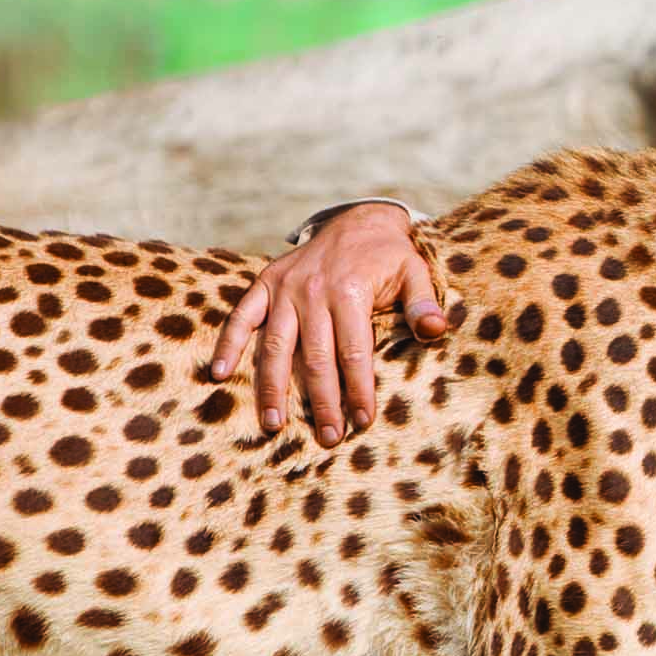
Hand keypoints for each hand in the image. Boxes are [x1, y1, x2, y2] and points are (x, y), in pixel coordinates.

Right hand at [205, 203, 448, 443]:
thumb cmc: (390, 256)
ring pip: (276, 346)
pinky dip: (229, 343)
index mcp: (350, 291)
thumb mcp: (416, 272)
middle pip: (315, 358)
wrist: (359, 219)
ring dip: (273, 387)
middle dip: (322, 402)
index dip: (358, 389)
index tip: (363, 421)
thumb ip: (423, 303)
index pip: (354, 352)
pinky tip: (219, 374)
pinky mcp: (265, 283)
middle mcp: (313, 291)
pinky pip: (242, 316)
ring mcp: (285, 288)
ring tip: (273, 424)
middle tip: (328, 436)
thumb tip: (436, 331)